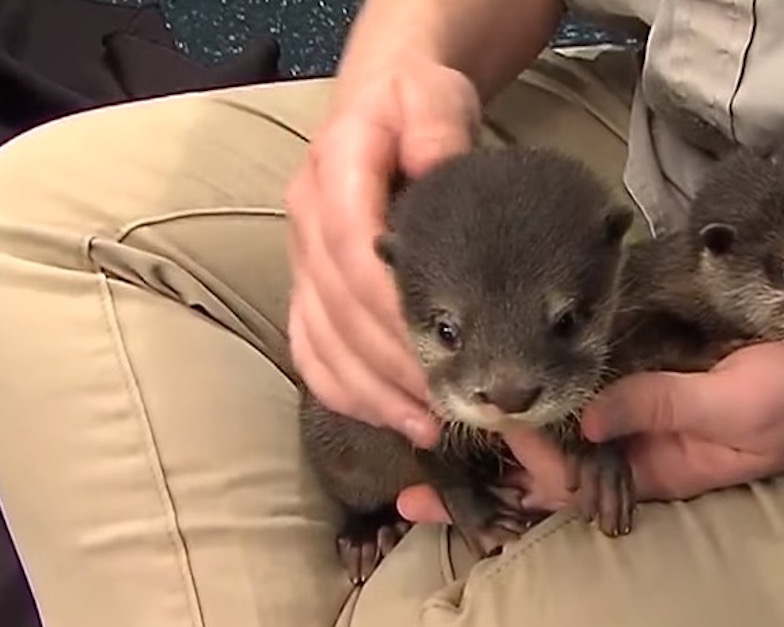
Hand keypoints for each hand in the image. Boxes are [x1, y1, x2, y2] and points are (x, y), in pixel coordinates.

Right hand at [286, 57, 481, 446]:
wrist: (383, 109)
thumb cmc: (414, 107)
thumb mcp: (433, 95)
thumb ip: (436, 124)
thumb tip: (437, 162)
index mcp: (334, 171)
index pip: (350, 246)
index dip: (387, 303)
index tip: (438, 345)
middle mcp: (307, 222)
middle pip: (338, 308)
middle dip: (392, 363)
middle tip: (451, 402)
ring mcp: (302, 262)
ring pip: (321, 341)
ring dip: (372, 391)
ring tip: (428, 426)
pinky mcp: (309, 292)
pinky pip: (312, 352)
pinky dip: (348, 392)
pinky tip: (393, 418)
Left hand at [396, 340, 783, 520]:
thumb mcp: (733, 407)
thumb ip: (659, 409)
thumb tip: (582, 416)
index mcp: (658, 464)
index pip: (570, 485)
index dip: (512, 483)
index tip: (449, 478)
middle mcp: (644, 441)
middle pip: (555, 463)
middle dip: (490, 471)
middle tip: (413, 473)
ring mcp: (651, 406)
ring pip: (570, 424)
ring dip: (513, 429)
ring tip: (444, 422)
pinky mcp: (665, 371)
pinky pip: (603, 383)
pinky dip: (559, 383)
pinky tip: (522, 371)